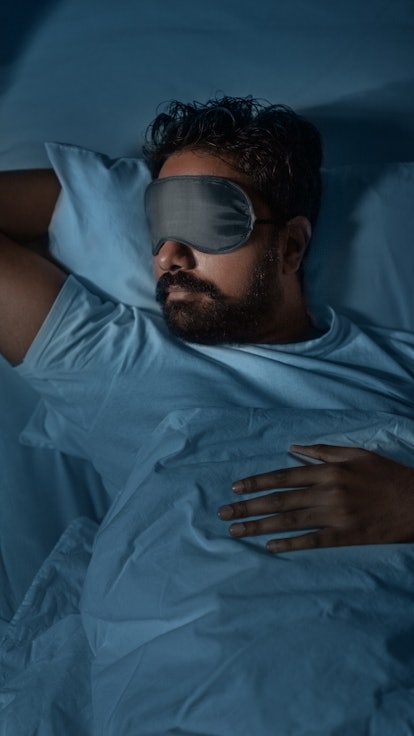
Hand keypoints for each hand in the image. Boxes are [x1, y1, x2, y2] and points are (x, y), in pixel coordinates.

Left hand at [218, 445, 413, 551]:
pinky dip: (289, 544)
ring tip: (236, 531)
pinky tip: (269, 547)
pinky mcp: (345, 537)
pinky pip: (312, 541)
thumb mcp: (356, 454)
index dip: (257, 482)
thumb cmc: (386, 475)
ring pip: (290, 522)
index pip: (283, 476)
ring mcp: (335, 516)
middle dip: (248, 506)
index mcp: (328, 470)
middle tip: (224, 514)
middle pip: (280, 500)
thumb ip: (323, 451)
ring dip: (259, 526)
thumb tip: (293, 448)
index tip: (235, 487)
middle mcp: (327, 492)